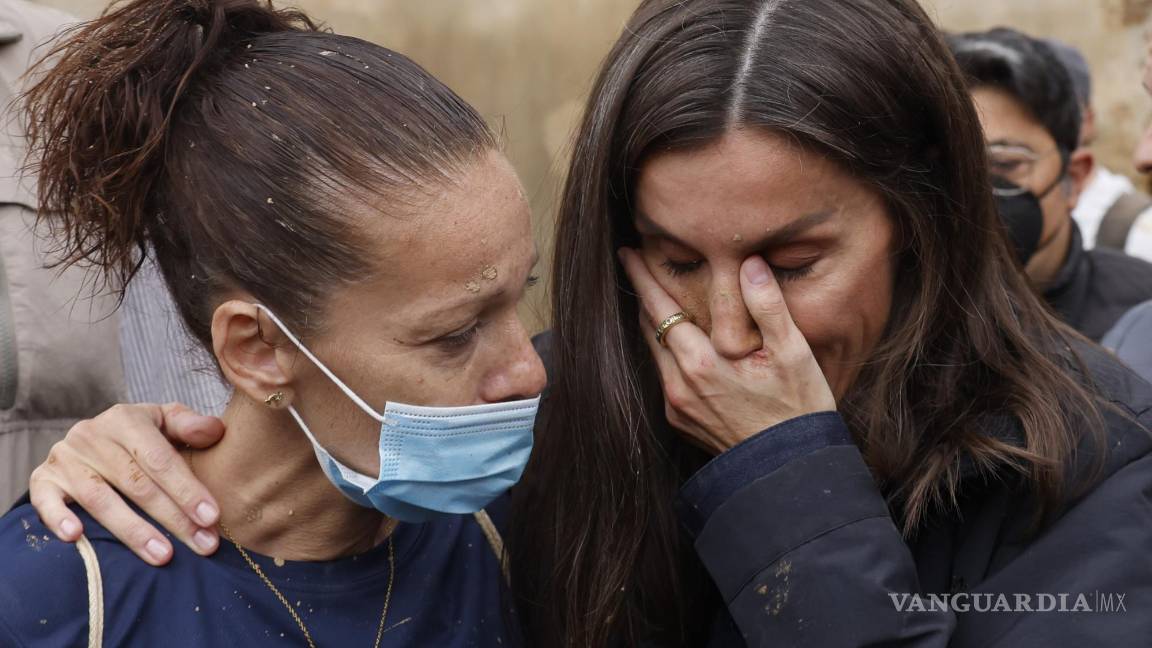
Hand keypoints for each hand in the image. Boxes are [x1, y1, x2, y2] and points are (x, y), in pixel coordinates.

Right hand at [29, 403, 225, 564]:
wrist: (90, 438)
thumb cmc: (140, 436)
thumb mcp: (164, 421)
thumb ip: (189, 425)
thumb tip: (215, 430)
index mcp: (126, 420)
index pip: (160, 459)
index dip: (187, 489)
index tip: (212, 517)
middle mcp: (92, 436)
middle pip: (136, 483)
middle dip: (172, 517)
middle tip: (202, 544)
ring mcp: (65, 459)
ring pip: (100, 499)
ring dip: (133, 530)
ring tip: (163, 555)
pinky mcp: (43, 479)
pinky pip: (45, 500)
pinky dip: (58, 518)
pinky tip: (77, 537)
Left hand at [619, 249, 835, 452]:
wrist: (789, 469)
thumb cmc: (797, 409)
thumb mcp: (793, 352)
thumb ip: (768, 304)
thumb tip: (750, 263)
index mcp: (700, 363)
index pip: (660, 308)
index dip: (642, 278)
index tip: (627, 254)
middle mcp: (679, 385)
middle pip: (649, 328)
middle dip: (643, 295)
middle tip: (637, 265)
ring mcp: (676, 406)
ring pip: (654, 353)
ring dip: (654, 324)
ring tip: (655, 298)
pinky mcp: (680, 421)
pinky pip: (664, 376)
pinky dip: (667, 353)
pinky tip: (678, 342)